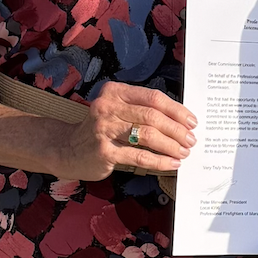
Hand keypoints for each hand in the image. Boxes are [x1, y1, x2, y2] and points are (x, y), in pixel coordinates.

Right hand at [53, 83, 196, 182]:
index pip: (153, 97)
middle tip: (191, 140)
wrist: (66, 150)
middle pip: (152, 116)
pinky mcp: (104, 151)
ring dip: (171, 145)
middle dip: (177, 129)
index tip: (191, 121)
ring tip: (183, 153)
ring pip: (147, 135)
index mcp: (115, 92)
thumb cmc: (100, 131)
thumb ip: (141, 111)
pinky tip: (171, 164)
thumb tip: (179, 121)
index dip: (176, 110)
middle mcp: (108, 107)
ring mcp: (104, 129)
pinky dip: (159, 161)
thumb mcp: (116, 111)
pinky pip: (139, 156)